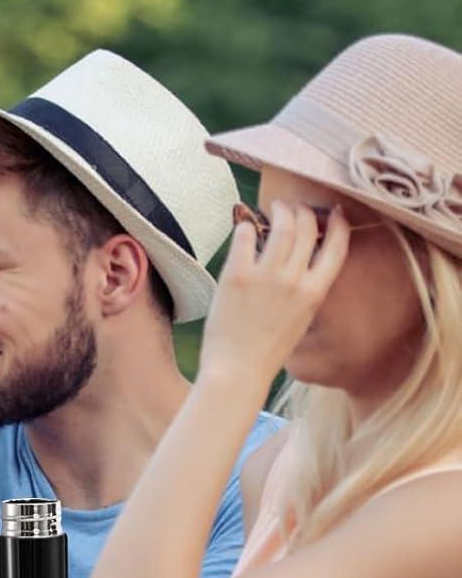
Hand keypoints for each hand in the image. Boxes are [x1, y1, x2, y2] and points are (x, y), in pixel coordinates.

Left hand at [198, 198, 350, 388]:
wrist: (237, 371)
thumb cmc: (266, 350)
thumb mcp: (300, 319)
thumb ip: (304, 289)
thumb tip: (298, 259)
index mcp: (315, 293)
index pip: (338, 246)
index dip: (339, 223)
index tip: (335, 211)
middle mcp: (295, 281)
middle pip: (308, 227)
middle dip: (303, 210)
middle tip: (292, 206)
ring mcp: (266, 277)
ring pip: (281, 225)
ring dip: (279, 209)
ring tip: (274, 205)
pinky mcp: (237, 276)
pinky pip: (245, 236)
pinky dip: (246, 226)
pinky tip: (244, 226)